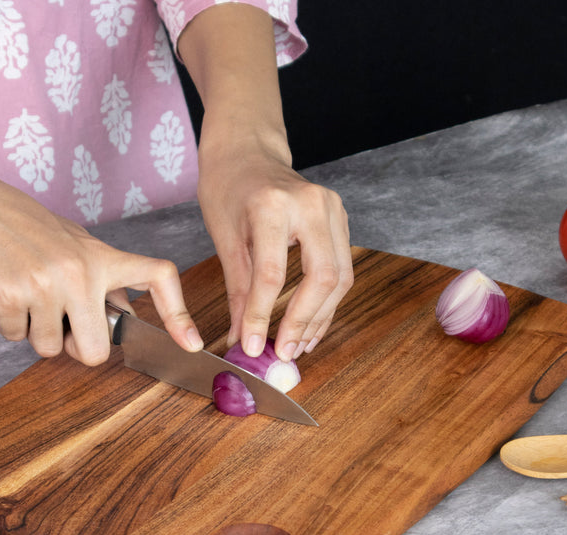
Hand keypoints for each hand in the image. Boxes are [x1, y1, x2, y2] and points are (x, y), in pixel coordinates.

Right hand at [0, 155, 202, 364]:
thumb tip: (127, 316)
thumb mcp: (73, 243)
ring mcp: (44, 285)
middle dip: (77, 348)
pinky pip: (16, 338)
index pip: (158, 276)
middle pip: (96, 350)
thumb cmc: (20, 223)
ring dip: (37, 333)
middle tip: (62, 326)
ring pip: (50, 349)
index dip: (179, 314)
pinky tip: (4, 292)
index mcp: (101, 257)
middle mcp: (80, 272)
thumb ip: (103, 278)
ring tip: (27, 296)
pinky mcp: (8, 295)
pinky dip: (9, 324)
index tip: (190, 343)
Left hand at [197, 137, 352, 360]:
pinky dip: (326, 301)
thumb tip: (242, 336)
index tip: (254, 346)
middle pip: (322, 277)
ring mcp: (333, 208)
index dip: (263, 316)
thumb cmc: (228, 188)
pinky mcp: (341, 218)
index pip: (273, 274)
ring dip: (319, 317)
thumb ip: (238, 290)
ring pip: (340, 277)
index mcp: (273, 205)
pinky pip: (341, 269)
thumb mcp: (224, 238)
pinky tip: (310, 324)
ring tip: (298, 345)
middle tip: (284, 351)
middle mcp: (312, 203)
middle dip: (303, 321)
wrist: (247, 150)